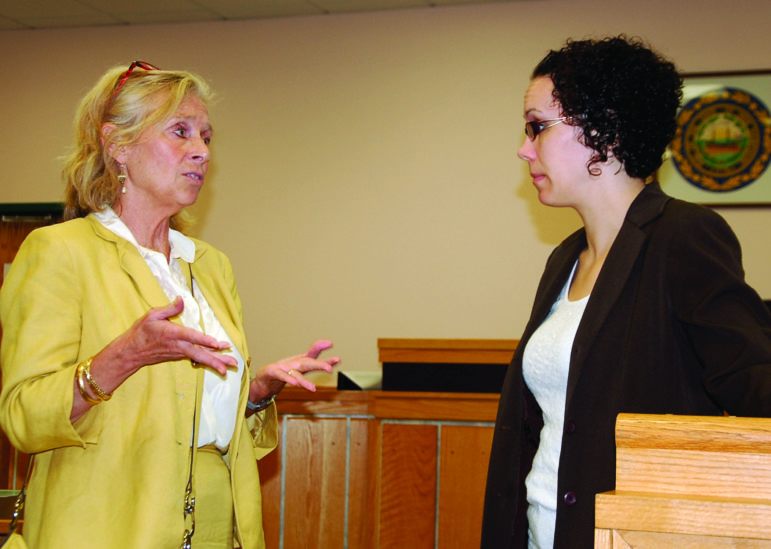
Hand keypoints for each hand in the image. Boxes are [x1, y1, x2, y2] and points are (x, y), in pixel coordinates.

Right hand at [104, 297, 237, 376]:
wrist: (131, 353)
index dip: (204, 340)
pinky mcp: (180, 356)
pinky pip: (196, 358)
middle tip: (231, 364)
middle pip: (200, 354)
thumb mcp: (151, 315)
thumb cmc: (141, 332)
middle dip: (216, 359)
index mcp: (172, 334)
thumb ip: (168, 308)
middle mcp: (178, 346)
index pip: (191, 337)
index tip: (217, 344)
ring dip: (216, 362)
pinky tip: (220, 361)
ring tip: (231, 366)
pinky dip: (208, 360)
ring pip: (200, 358)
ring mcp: (179, 353)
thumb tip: (181, 299)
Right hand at [249, 340, 339, 402]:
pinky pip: (282, 376)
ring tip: (313, 389)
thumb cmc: (285, 371)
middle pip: (308, 363)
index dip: (325, 355)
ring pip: (296, 373)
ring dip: (304, 381)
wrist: (264, 379)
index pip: (315, 356)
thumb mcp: (303, 367)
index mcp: (302, 361)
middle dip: (319, 365)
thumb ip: (318, 361)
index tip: (337, 357)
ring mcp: (283, 367)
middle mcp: (294, 363)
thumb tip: (337, 358)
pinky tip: (294, 384)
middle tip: (329, 368)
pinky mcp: (273, 372)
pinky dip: (288, 379)